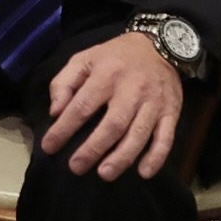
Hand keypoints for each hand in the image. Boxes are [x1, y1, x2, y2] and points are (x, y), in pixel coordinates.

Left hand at [37, 30, 184, 180]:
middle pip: (112, 125)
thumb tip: (55, 112)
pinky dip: (156, 157)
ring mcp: (153, 103)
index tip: (49, 147)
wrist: (159, 45)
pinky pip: (166, 137)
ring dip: (122, 157)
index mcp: (105, 75)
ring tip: (105, 174)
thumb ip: (64, 83)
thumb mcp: (83, 59)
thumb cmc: (114, 57)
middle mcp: (131, 90)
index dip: (64, 129)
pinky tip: (144, 172)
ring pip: (138, 134)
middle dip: (93, 149)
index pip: (82, 107)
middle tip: (76, 168)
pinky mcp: (171, 112)